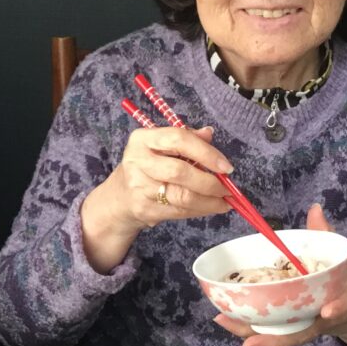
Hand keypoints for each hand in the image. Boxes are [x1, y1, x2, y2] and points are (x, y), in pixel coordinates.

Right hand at [81, 125, 232, 272]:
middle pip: (180, 171)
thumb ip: (186, 138)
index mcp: (143, 139)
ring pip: (182, 196)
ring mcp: (139, 187)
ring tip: (224, 201)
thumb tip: (209, 134)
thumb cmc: (147, 166)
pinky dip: (201, 210)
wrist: (120, 197)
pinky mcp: (144, 209)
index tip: (226, 166)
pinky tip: (212, 207)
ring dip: (209, 201)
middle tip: (227, 188)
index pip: (178, 139)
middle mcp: (137, 161)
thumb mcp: (161, 146)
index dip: (205, 152)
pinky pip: (180, 211)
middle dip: (209, 182)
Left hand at [213, 204, 346, 345]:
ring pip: (281, 336)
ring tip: (224, 320)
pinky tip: (225, 317)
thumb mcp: (345, 258)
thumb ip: (327, 236)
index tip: (328, 311)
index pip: (344, 306)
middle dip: (273, 338)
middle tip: (248, 341)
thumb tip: (315, 209)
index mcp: (346, 300)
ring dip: (253, 333)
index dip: (337, 309)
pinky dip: (251, 327)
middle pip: (299, 333)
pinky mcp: (294, 326)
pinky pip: (273, 330)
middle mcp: (324, 319)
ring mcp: (307, 326)